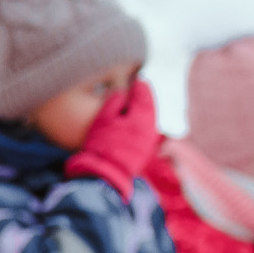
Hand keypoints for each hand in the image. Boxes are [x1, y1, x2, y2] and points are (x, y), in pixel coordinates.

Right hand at [64, 79, 160, 200]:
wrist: (105, 173)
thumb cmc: (102, 143)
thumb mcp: (104, 118)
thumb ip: (114, 102)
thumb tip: (121, 94)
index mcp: (142, 115)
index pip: (144, 94)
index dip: (140, 86)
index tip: (137, 79)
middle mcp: (151, 126)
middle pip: (150, 107)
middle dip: (144, 99)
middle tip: (138, 92)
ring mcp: (150, 140)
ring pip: (150, 121)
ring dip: (144, 113)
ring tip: (135, 109)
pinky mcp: (146, 152)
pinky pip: (149, 133)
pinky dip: (143, 126)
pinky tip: (135, 126)